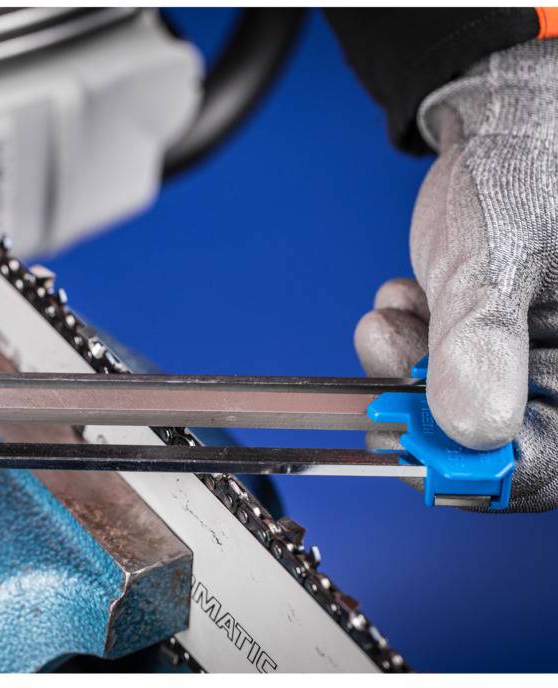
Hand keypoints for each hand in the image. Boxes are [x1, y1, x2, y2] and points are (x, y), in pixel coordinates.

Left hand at [354, 39, 557, 511]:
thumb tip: (470, 429)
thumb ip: (482, 338)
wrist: (507, 120)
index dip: (484, 474)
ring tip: (393, 314)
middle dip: (428, 409)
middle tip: (386, 376)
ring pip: (460, 404)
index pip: (553, 460)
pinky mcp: (497, 340)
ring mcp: (537, 357)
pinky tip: (404, 298)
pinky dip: (411, 341)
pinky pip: (444, 367)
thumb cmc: (528, 166)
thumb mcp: (499, 253)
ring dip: (409, 369)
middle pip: (501, 439)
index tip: (418, 456)